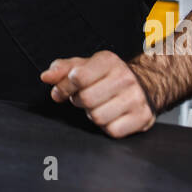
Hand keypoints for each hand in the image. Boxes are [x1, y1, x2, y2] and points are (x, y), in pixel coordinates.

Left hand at [40, 50, 155, 138]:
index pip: (77, 77)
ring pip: (98, 117)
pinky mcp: (142, 118)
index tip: (65, 89)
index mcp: (109, 61)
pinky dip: (108, 127)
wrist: (145, 86)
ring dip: (94, 114)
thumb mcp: (85, 67)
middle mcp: (125, 77)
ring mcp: (136, 98)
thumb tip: (46, 77)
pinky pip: (112, 131)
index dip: (65, 86)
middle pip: (86, 99)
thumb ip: (62, 69)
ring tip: (101, 105)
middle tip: (87, 98)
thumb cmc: (107, 77)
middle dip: (80, 101)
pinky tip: (112, 115)